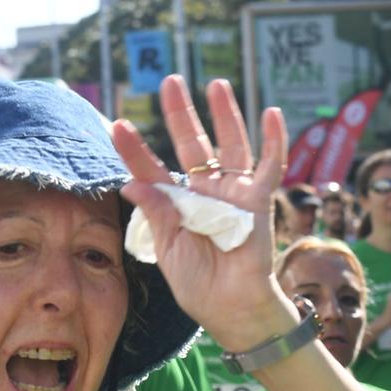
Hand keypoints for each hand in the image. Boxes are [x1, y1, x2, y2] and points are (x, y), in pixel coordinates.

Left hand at [113, 76, 295, 353]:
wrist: (233, 308)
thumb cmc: (199, 286)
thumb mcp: (168, 251)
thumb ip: (156, 214)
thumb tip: (131, 182)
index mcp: (176, 206)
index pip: (151, 169)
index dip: (134, 149)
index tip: (117, 125)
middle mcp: (204, 193)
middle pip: (191, 144)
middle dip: (181, 114)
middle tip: (169, 82)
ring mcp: (233, 193)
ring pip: (229, 145)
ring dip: (224, 115)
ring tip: (217, 84)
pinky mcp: (259, 201)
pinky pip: (269, 166)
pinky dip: (273, 141)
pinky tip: (271, 113)